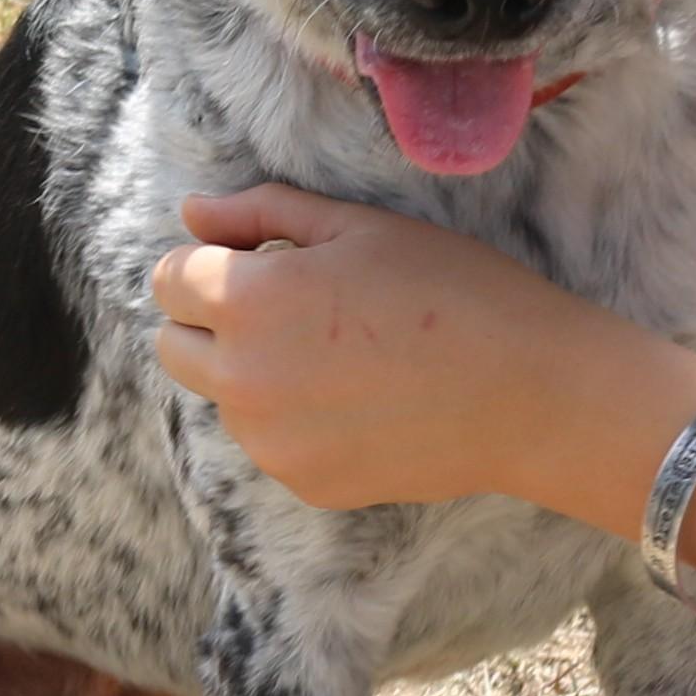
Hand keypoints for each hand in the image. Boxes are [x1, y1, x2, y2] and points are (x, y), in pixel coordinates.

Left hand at [151, 184, 695, 511]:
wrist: (528, 394)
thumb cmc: (452, 290)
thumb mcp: (357, 226)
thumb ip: (261, 213)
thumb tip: (192, 214)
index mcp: (250, 301)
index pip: (167, 280)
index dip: (206, 261)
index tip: (253, 260)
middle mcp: (242, 378)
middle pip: (172, 345)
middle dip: (208, 320)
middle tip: (287, 309)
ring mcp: (270, 441)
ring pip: (221, 397)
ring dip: (252, 372)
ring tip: (339, 357)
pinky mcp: (303, 483)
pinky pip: (270, 443)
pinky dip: (295, 421)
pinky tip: (361, 401)